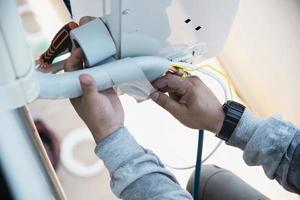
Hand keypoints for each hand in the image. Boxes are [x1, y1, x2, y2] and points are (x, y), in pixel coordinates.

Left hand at [64, 17, 123, 143]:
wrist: (112, 128)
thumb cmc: (98, 118)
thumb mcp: (92, 102)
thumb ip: (88, 88)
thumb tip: (83, 75)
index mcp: (75, 89)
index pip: (71, 69)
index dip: (74, 58)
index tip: (81, 49)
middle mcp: (84, 85)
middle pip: (82, 66)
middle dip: (85, 55)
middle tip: (92, 44)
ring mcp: (96, 85)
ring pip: (95, 68)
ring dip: (97, 59)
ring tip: (102, 48)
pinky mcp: (107, 87)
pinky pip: (106, 73)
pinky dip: (108, 66)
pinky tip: (112, 59)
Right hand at [151, 74, 223, 133]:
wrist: (218, 119)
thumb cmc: (202, 117)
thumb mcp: (180, 113)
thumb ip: (165, 102)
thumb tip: (153, 95)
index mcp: (189, 85)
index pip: (167, 78)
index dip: (156, 84)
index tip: (150, 90)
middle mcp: (192, 79)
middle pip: (171, 80)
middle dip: (165, 90)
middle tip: (163, 101)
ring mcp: (195, 81)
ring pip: (176, 82)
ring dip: (172, 92)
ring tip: (177, 104)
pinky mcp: (196, 84)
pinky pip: (182, 84)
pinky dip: (178, 92)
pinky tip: (180, 101)